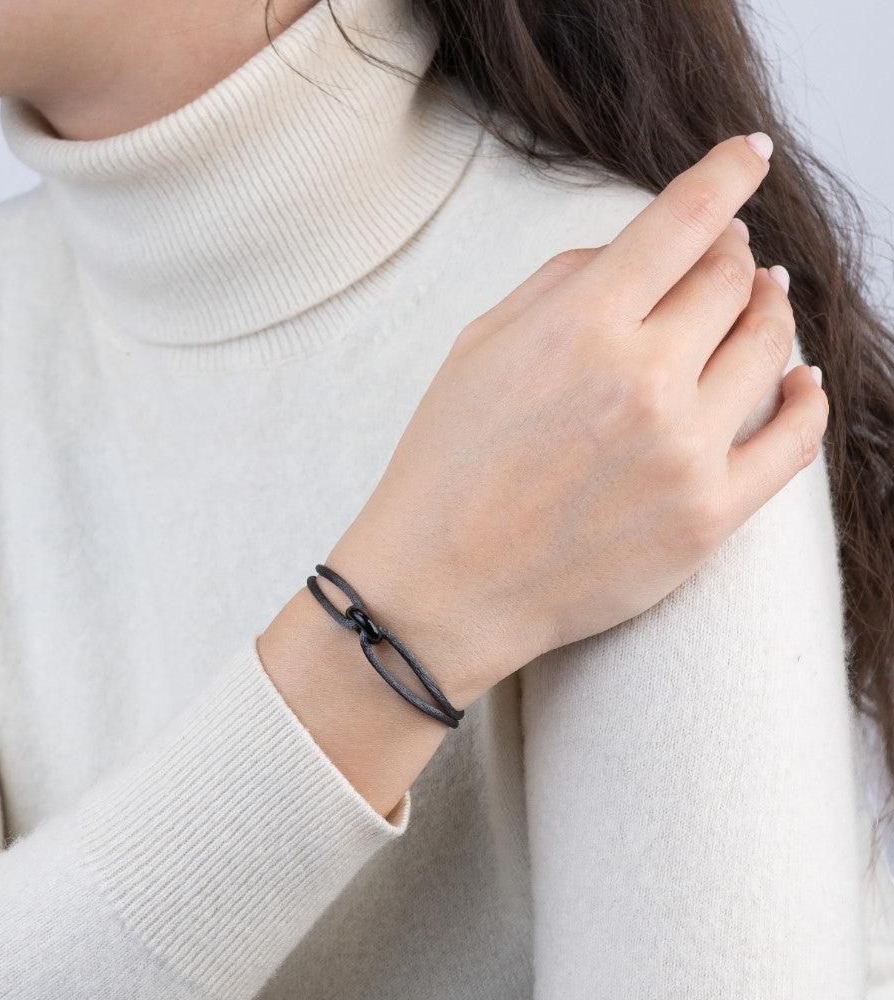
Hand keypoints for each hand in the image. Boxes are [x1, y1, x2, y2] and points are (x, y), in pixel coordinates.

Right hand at [325, 133, 826, 708]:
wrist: (439, 593)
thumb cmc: (448, 470)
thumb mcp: (479, 346)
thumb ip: (564, 279)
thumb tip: (646, 247)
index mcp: (580, 324)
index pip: (687, 219)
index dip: (730, 174)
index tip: (749, 158)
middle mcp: (642, 379)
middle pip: (732, 279)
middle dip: (734, 257)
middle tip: (728, 261)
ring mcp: (683, 451)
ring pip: (772, 347)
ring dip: (771, 314)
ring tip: (761, 309)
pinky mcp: (707, 517)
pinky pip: (796, 441)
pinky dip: (808, 400)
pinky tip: (802, 382)